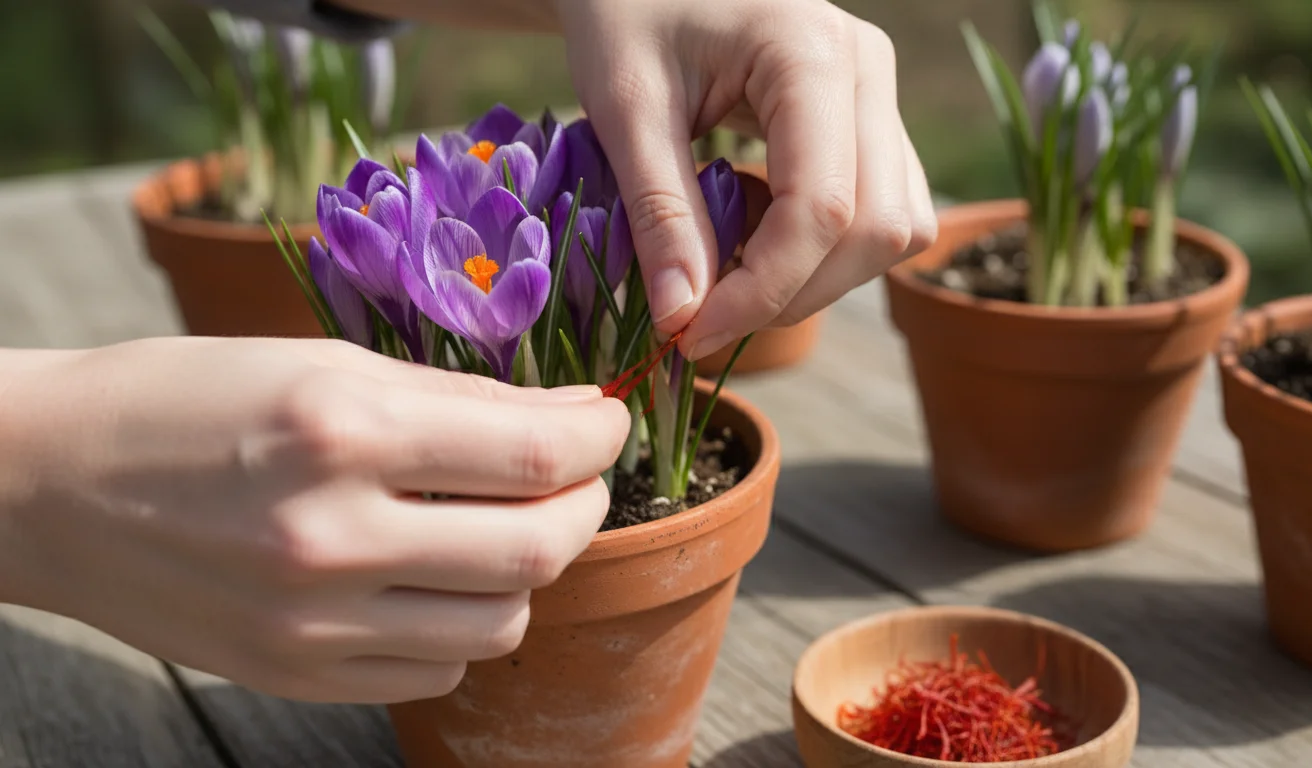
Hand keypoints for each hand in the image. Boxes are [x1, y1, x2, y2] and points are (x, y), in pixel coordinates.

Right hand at [0, 338, 627, 702]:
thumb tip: (573, 415)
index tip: (603, 423)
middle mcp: (331, 537)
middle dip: (585, 506)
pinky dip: (464, 625)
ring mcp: (312, 623)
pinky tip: (436, 580)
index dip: (597, 438)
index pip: (532, 454)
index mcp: (340, 432)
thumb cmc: (186, 399)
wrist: (49, 484)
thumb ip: (460, 398)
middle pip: (536, 551)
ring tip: (501, 525)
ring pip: (499, 624)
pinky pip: (437, 672)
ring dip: (528, 571)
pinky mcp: (296, 675)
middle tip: (576, 476)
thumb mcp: (322, 362)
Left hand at [556, 0, 937, 359]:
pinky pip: (884, 212)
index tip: (693, 333)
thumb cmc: (626, 15)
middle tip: (705, 321)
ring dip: (817, 279)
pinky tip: (756, 238)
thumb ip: (662, 214)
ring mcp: (881, 94)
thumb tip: (685, 317)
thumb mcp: (626, 110)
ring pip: (896, 229)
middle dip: (793, 295)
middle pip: (877, 228)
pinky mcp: (873, 121)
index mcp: (812, 52)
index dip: (764, 290)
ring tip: (728, 271)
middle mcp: (869, 69)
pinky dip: (826, 252)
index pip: (822, 207)